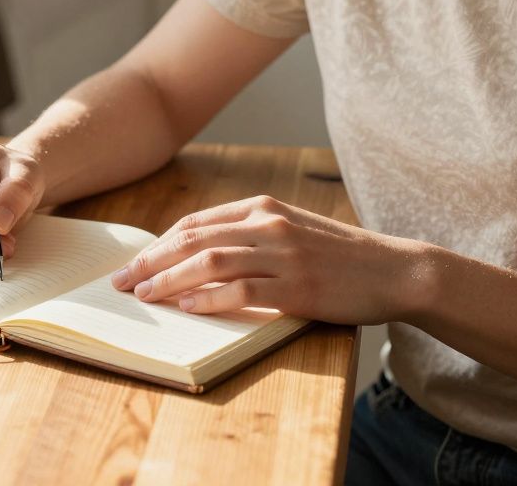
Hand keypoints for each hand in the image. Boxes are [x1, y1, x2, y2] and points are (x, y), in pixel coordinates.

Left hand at [109, 195, 428, 322]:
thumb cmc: (339, 255)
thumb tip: (198, 256)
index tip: (135, 263)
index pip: (195, 223)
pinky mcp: (297, 286)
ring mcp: (283, 255)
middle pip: (193, 240)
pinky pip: (242, 290)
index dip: (159, 244)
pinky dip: (210, 298)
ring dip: (169, 279)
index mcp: (263, 208)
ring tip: (144, 294)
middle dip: (151, 261)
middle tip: (121, 281)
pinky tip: (187, 306)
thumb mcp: (292, 230)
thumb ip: (250, 235)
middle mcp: (268, 225)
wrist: (395, 269)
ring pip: (210, 262)